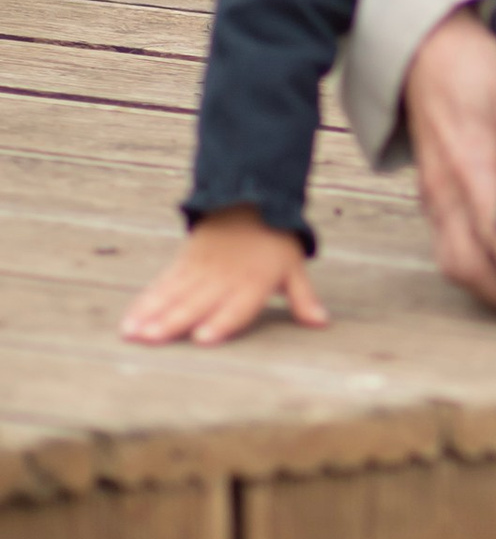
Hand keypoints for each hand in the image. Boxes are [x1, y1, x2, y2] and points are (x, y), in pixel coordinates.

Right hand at [124, 210, 325, 346]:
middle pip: (195, 303)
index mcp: (252, 283)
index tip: (202, 339)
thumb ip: (304, 298)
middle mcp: (222, 280)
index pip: (235, 307)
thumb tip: (323, 324)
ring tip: (132, 333)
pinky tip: (130, 319)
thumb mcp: (294, 267)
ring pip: (172, 295)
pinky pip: (161, 285)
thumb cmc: (275, 240)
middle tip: (151, 339)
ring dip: (151, 315)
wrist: (249, 199)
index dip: (220, 323)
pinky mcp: (183, 264)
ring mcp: (199, 271)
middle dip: (172, 322)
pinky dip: (144, 302)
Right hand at [403, 7, 495, 316]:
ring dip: (490, 291)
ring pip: (453, 262)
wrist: (424, 48)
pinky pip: (447, 247)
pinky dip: (476, 272)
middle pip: (468, 262)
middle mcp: (446, 187)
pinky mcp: (432, 195)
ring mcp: (434, 194)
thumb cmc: (477, 65)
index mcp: (472, 161)